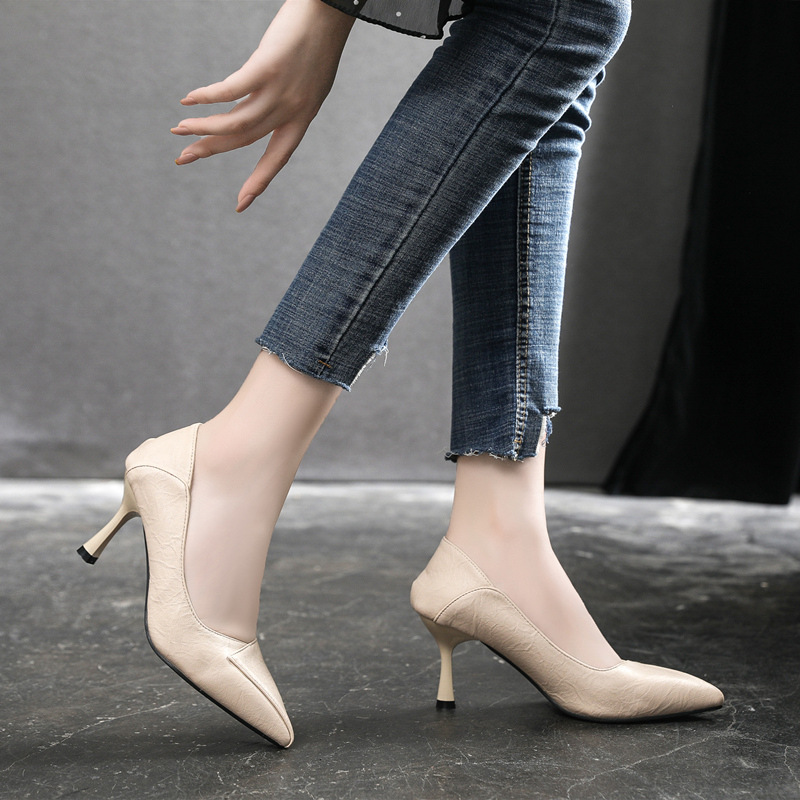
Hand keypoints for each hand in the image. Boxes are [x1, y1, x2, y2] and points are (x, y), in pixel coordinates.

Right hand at [172, 0, 354, 211]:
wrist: (329, 9)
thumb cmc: (317, 40)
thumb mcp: (306, 81)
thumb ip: (282, 100)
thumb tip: (255, 108)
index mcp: (303, 118)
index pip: (277, 158)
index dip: (258, 182)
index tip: (241, 205)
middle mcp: (291, 111)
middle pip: (244, 140)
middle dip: (211, 151)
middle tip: (182, 159)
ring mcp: (279, 91)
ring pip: (235, 123)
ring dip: (202, 128)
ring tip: (178, 131)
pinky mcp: (266, 68)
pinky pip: (230, 91)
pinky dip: (206, 97)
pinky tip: (188, 100)